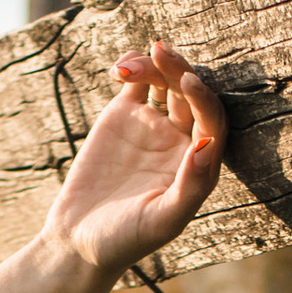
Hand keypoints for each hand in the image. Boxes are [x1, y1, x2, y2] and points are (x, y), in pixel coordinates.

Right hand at [43, 41, 224, 283]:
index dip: (204, 98)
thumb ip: (189, 186)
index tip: (187, 81)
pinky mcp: (124, 116)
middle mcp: (182, 140)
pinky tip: (119, 69)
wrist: (79, 239)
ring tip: (129, 66)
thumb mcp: (162, 221)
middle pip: (190, 93)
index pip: (212, 120)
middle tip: (160, 52)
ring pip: (165, 80)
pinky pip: (137, 80)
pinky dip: (133, 66)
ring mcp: (154, 125)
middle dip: (179, 70)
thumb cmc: (125, 240)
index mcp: (199, 165)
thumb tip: (206, 143)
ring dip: (155, 64)